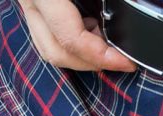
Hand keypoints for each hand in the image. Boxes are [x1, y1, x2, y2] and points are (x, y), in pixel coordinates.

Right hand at [18, 0, 137, 71]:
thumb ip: (108, 2)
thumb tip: (135, 11)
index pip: (70, 39)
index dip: (101, 56)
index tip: (126, 62)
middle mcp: (29, 3)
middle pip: (58, 54)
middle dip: (92, 62)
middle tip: (120, 60)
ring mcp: (27, 5)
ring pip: (51, 50)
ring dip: (82, 54)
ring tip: (105, 43)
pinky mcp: (33, 6)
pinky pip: (49, 35)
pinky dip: (73, 41)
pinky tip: (92, 30)